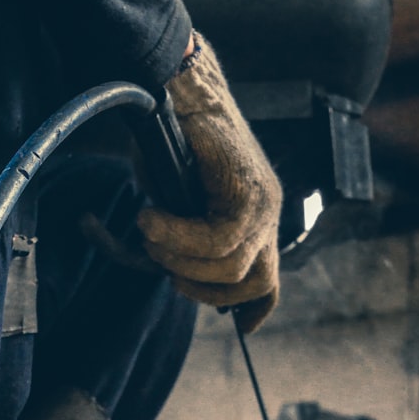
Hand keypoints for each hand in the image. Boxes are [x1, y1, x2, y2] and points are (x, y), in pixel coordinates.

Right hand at [137, 33, 281, 333]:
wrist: (176, 91)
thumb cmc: (172, 145)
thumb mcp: (179, 206)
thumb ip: (188, 241)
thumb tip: (176, 272)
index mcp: (257, 220)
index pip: (269, 278)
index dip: (256, 308)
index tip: (242, 327)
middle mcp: (268, 214)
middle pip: (249, 282)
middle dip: (197, 286)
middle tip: (160, 260)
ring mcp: (264, 203)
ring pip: (229, 264)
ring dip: (179, 257)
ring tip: (149, 230)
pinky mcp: (250, 190)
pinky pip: (219, 239)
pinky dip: (177, 236)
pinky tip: (151, 219)